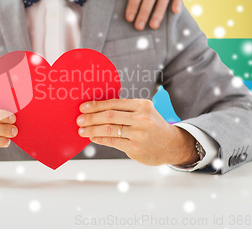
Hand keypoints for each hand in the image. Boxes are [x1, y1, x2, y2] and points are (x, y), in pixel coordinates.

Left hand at [77, 99, 198, 165]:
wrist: (172, 145)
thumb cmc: (153, 126)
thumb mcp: (144, 112)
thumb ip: (125, 109)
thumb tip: (98, 108)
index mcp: (142, 105)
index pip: (114, 103)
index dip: (96, 105)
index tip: (83, 107)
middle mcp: (141, 118)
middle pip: (109, 115)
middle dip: (91, 117)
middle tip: (79, 119)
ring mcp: (139, 133)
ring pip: (109, 129)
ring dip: (92, 129)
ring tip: (82, 130)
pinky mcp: (135, 147)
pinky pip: (112, 142)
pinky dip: (100, 139)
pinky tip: (93, 137)